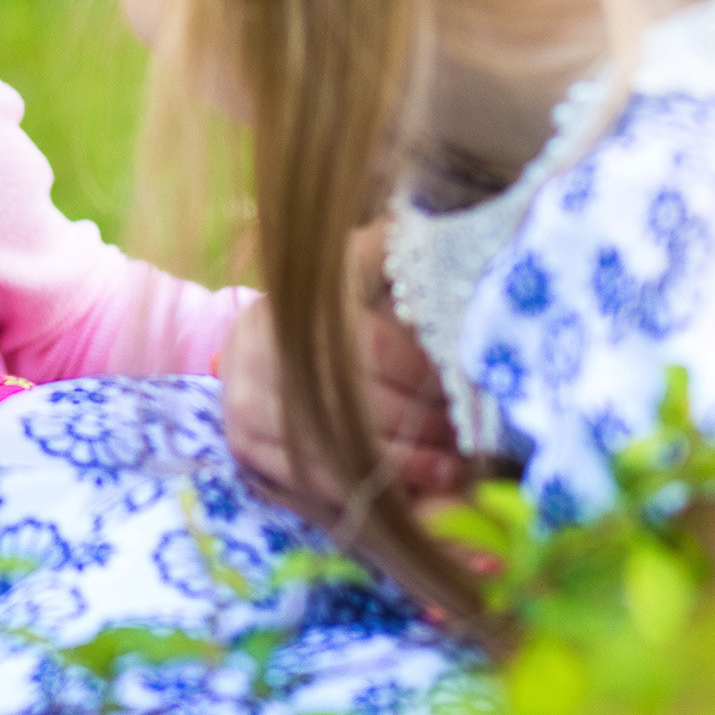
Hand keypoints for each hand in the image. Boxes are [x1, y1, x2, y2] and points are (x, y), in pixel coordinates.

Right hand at [219, 223, 464, 514]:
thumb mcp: (354, 268)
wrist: (256, 343)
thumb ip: (387, 252)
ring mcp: (245, 403)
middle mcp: (257, 352)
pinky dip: (361, 490)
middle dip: (418, 425)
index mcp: (292, 303)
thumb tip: (428, 221)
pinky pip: (310, 480)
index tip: (465, 387)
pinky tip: (406, 493)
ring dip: (399, 466)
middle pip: (352, 402)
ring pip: (332, 447)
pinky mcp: (245, 446)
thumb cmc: (326, 307)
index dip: (421, 371)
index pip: (369, 345)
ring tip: (451, 473)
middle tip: (468, 439)